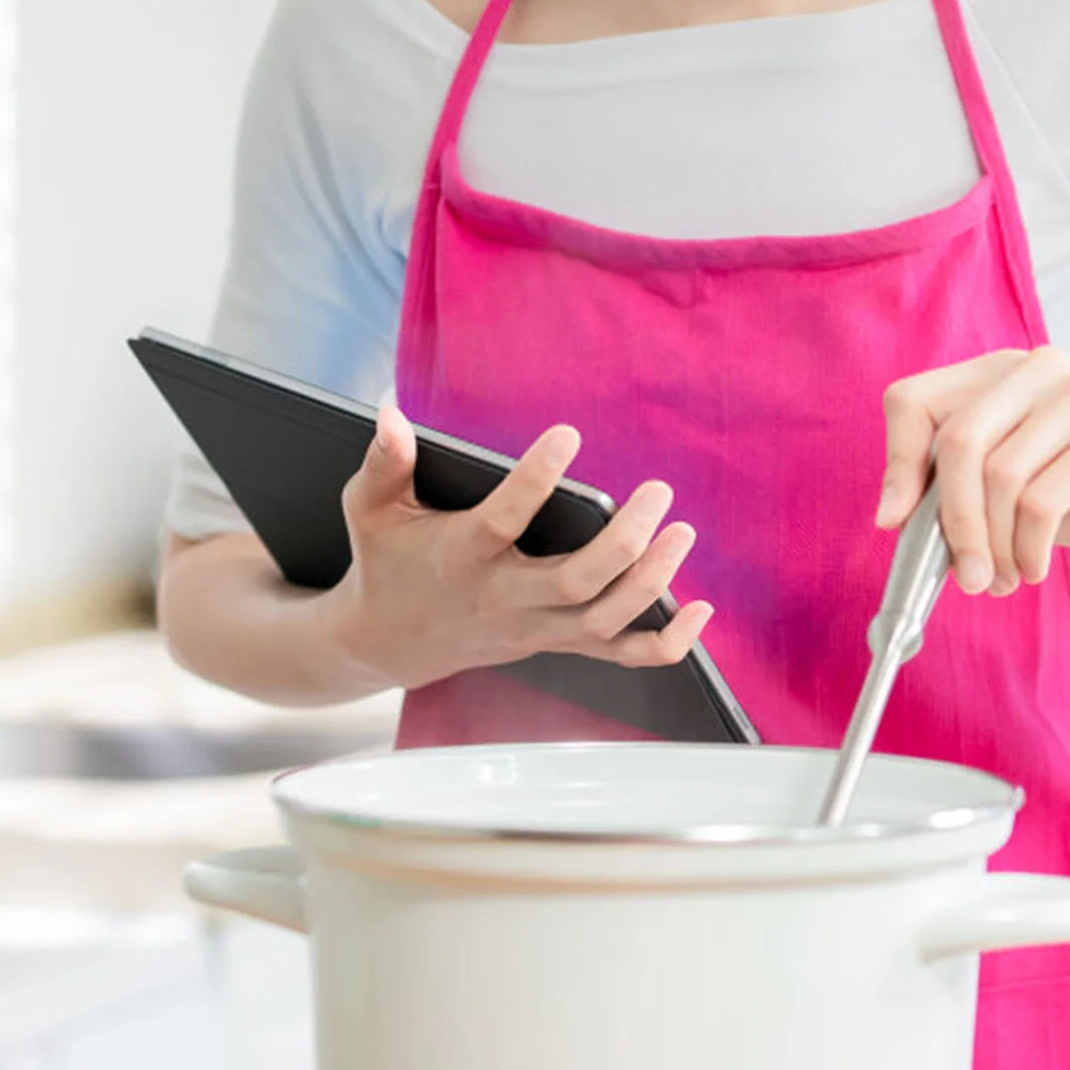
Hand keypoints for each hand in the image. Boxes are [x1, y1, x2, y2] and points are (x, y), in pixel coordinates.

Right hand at [325, 402, 712, 690]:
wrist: (389, 640)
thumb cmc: (386, 560)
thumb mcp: (370, 509)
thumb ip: (384, 463)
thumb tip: (390, 414)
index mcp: (459, 557)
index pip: (503, 520)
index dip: (534, 480)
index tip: (568, 434)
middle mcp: (502, 598)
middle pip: (573, 582)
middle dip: (624, 541)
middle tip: (657, 492)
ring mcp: (534, 628)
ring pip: (603, 619)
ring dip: (652, 582)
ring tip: (682, 531)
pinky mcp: (555, 642)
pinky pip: (620, 655)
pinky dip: (667, 644)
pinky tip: (699, 609)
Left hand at [879, 347, 1069, 594]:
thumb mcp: (1002, 485)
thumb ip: (951, 488)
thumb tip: (894, 519)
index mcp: (993, 375)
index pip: (913, 401)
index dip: (896, 464)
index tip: (894, 521)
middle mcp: (1034, 370)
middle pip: (957, 443)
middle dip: (952, 523)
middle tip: (965, 576)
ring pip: (1000, 476)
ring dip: (995, 546)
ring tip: (1005, 577)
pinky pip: (1042, 501)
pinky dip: (1029, 548)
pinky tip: (1034, 567)